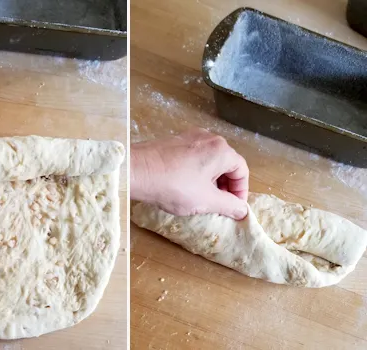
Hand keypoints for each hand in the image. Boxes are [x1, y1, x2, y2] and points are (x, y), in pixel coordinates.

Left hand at [131, 128, 248, 219]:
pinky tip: (183, 187)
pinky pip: (192, 158)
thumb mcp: (206, 200)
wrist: (135, 171)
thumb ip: (229, 205)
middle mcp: (207, 138)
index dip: (240, 192)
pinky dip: (194, 173)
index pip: (241, 171)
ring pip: (208, 161)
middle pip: (225, 164)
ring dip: (209, 180)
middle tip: (218, 205)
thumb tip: (243, 210)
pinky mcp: (172, 142)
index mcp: (221, 149)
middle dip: (225, 186)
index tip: (234, 207)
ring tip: (200, 198)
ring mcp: (188, 137)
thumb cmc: (173, 185)